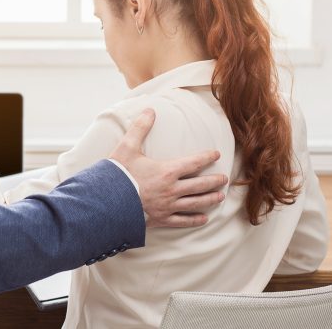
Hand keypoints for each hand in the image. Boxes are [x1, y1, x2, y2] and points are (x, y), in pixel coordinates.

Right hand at [110, 109, 226, 227]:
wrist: (107, 202)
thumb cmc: (118, 174)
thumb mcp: (127, 147)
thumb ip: (140, 128)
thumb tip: (150, 110)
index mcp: (167, 171)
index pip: (194, 162)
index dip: (207, 157)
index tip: (216, 154)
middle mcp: (172, 189)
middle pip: (200, 185)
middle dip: (214, 181)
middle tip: (224, 179)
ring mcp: (168, 206)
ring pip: (195, 203)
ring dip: (210, 199)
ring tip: (220, 196)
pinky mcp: (161, 219)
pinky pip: (183, 221)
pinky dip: (195, 220)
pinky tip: (203, 219)